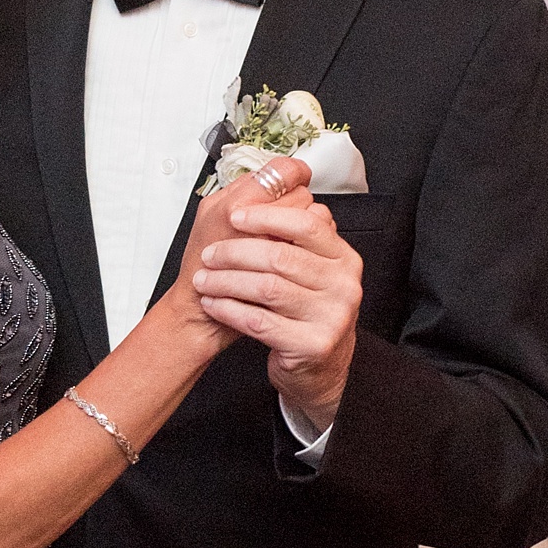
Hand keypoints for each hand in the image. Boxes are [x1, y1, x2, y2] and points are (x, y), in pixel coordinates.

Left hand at [189, 157, 362, 430]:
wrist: (315, 365)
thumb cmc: (301, 309)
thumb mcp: (305, 267)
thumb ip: (292, 231)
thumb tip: (272, 182)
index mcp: (342, 257)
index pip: (308, 224)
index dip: (268, 216)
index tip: (235, 216)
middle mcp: (344, 285)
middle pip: (281, 256)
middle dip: (236, 252)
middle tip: (208, 254)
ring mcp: (332, 317)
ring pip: (267, 288)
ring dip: (227, 281)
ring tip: (203, 279)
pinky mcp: (312, 345)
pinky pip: (260, 322)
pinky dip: (230, 310)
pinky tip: (213, 303)